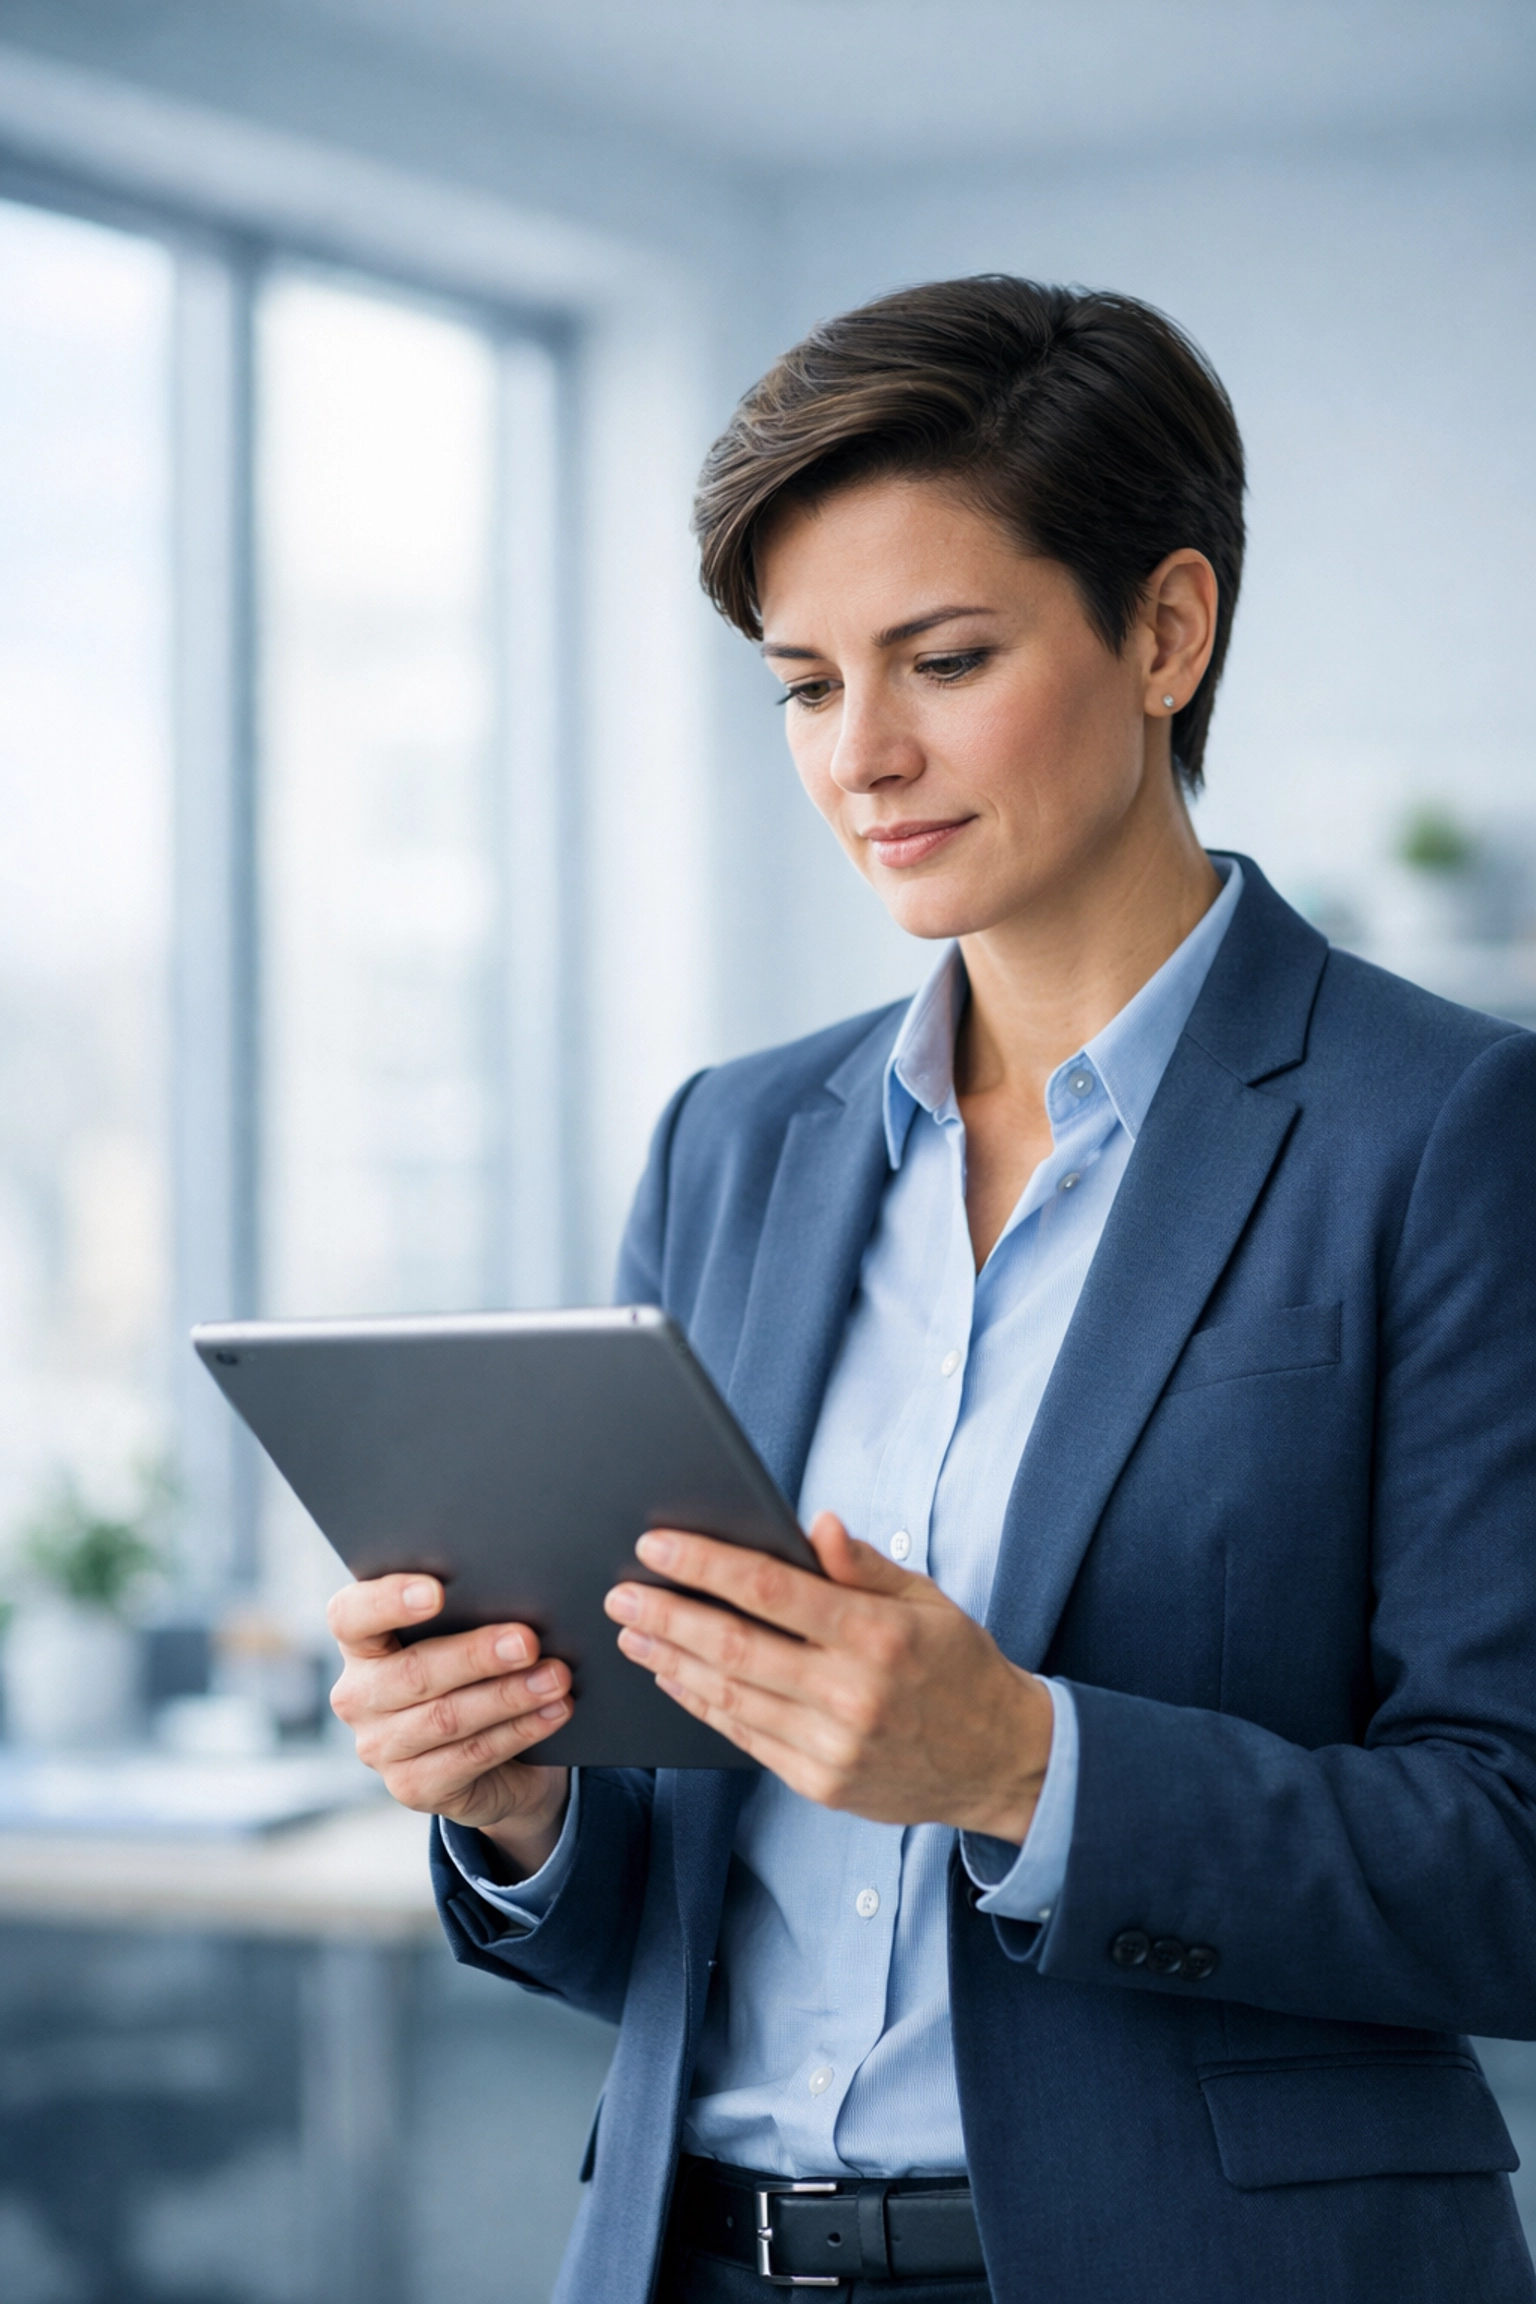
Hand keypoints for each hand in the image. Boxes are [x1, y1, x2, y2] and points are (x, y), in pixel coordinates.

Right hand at [328, 1574, 571, 1878]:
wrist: (495, 1758)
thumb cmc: (475, 1674)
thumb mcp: (465, 1639)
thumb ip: (472, 1617)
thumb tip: (520, 1605)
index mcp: (361, 1644)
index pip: (351, 1616)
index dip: (388, 1601)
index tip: (437, 1592)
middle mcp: (358, 1695)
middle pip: (412, 1672)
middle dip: (476, 1655)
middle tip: (528, 1641)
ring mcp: (379, 1747)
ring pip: (446, 1718)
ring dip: (508, 1696)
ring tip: (556, 1678)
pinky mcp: (412, 1787)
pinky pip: (471, 1757)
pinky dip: (518, 1731)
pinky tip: (553, 1712)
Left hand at [604, 1514, 1052, 1839]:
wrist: (1000, 1761)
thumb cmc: (959, 1667)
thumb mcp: (926, 1600)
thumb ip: (861, 1564)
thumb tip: (814, 1523)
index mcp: (877, 1636)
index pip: (772, 1591)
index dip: (707, 1564)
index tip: (658, 1543)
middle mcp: (850, 1693)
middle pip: (734, 1647)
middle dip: (667, 1615)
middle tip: (622, 1593)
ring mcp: (832, 1745)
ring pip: (729, 1696)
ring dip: (670, 1662)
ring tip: (632, 1634)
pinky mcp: (820, 1783)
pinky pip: (744, 1737)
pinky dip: (701, 1705)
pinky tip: (674, 1679)